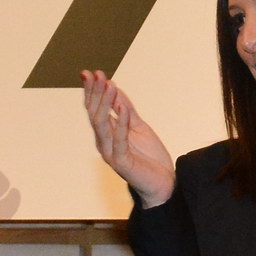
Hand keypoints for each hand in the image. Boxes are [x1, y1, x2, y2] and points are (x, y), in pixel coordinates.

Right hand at [77, 70, 177, 209]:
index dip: (92, 90)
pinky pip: (119, 140)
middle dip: (95, 92)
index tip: (91, 72)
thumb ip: (126, 110)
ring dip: (105, 103)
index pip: (95, 108)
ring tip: (109, 85)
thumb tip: (114, 87)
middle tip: (97, 74)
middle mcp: (104, 142)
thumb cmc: (149, 157)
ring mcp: (110, 152)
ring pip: (101, 124)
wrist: (164, 182)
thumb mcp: (138, 126)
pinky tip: (124, 108)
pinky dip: (121, 123)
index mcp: (107, 133)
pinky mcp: (121, 162)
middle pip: (94, 113)